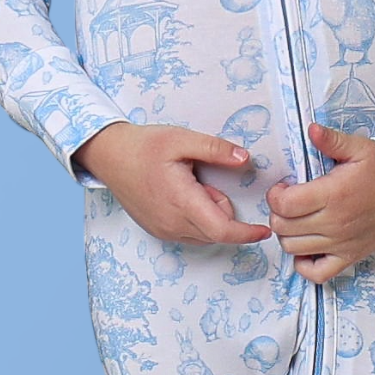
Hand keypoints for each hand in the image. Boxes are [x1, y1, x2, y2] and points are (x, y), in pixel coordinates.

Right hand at [72, 122, 271, 245]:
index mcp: (180, 200)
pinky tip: (181, 196)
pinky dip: (197, 220)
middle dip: (224, 211)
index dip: (247, 233)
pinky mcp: (158, 232)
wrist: (109, 156)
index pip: (221, 229)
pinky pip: (189, 234)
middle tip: (206, 182)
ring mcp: (163, 230)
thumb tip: (244, 158)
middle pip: (216, 232)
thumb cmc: (143, 146)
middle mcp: (171, 223)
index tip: (264, 229)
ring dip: (210, 216)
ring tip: (190, 186)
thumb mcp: (182, 139)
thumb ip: (215, 149)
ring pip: (204, 235)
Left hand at [266, 122, 374, 282]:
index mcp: (333, 194)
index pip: (284, 205)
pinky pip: (317, 273)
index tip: (283, 188)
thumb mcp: (359, 148)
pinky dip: (304, 264)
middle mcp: (334, 222)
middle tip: (289, 203)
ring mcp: (341, 243)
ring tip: (297, 220)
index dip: (275, 196)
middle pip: (283, 227)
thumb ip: (331, 140)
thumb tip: (311, 129)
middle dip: (278, 213)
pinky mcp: (349, 256)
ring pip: (293, 248)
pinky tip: (306, 247)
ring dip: (287, 234)